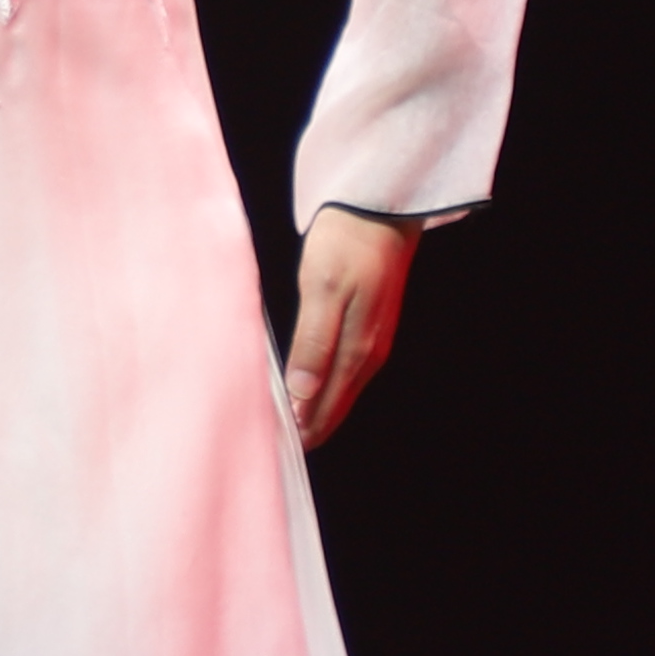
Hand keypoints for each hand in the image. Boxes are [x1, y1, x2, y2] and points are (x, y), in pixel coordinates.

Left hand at [281, 205, 416, 448]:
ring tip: (288, 429)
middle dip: (307, 429)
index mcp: (358, 350)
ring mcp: (374, 340)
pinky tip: (309, 390)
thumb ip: (314, 343)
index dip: (301, 432)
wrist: (380, 206)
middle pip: (336, 406)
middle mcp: (370, 354)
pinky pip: (346, 371)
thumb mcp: (322, 289)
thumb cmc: (347, 242)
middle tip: (275, 449)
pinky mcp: (371, 326)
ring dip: (315, 410)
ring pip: (342, 391)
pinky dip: (325, 387)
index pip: (326, 409)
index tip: (274, 450)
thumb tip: (303, 395)